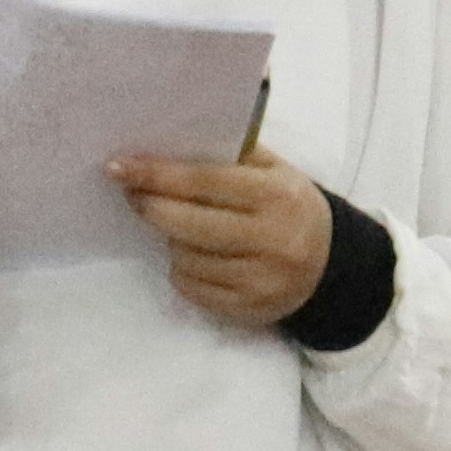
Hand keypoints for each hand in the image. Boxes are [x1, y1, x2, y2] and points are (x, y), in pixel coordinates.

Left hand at [116, 151, 333, 328]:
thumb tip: (170, 142)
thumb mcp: (275, 170)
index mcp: (275, 195)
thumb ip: (232, 153)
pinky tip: (197, 258)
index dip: (156, 174)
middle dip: (151, 207)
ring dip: (172, 241)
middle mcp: (270, 239)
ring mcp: (259, 279)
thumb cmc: (290, 208)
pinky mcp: (248, 308)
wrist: (331, 266)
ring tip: (185, 230)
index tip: (118, 167)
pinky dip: (184, 270)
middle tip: (136, 197)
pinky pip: (191, 287)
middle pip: (186, 224)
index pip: (202, 181)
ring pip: (184, 258)